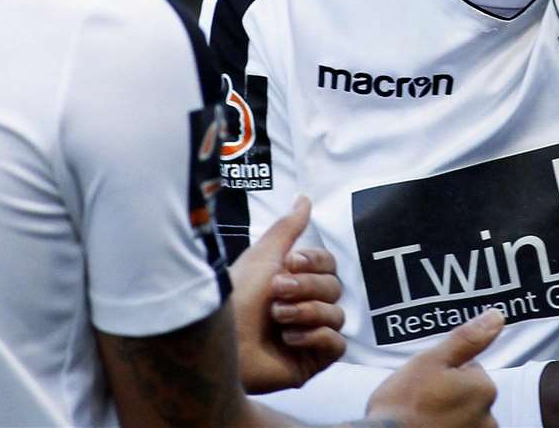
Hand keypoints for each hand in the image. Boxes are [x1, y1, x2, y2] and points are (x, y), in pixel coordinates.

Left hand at [230, 196, 345, 393]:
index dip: (315, 262)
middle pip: (335, 288)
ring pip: (337, 315)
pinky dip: (316, 337)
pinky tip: (290, 338)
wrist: (221, 340)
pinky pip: (337, 344)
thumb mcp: (262, 255)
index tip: (291, 262)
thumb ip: (288, 228)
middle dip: (307, 287)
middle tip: (277, 291)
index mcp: (297, 280)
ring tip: (278, 318)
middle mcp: (306, 305)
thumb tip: (304, 198)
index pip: (329, 264)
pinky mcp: (313, 360)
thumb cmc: (236, 296)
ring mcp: (311, 333)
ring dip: (307, 312)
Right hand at [366, 309, 503, 427]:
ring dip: (445, 416)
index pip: (470, 368)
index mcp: (483, 389)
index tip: (424, 382)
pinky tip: (426, 427)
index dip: (443, 372)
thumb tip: (497, 315)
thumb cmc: (404, 405)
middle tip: (419, 400)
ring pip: (461, 416)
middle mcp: (488, 419)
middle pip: (467, 395)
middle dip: (447, 395)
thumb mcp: (431, 361)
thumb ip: (467, 339)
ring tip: (419, 418)